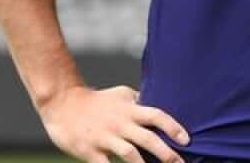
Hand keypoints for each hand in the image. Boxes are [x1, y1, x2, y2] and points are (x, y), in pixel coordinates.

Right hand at [38, 84, 189, 162]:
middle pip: (148, 138)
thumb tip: (159, 107)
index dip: (173, 127)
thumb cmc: (96, 100)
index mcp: (129, 110)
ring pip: (130, 155)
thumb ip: (139, 102)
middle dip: (167, 153)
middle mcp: (120, 123)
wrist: (62, 103)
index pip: (156, 116)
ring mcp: (105, 138)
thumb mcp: (121, 94)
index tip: (186, 139)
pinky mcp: (89, 151)